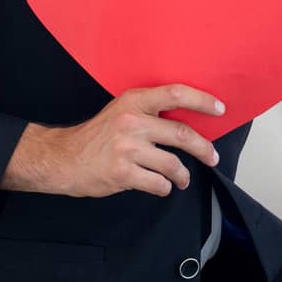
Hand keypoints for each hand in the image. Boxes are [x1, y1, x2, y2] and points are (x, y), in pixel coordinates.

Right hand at [3, 84, 223, 198]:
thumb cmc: (96, 136)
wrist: (62, 158)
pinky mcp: (122, 173)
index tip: (220, 109)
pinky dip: (165, 187)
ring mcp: (127, 148)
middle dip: (204, 149)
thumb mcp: (121, 111)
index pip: (175, 94)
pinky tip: (163, 186)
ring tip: (183, 179)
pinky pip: (158, 183)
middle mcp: (132, 122)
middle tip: (213, 157)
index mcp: (134, 101)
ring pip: (173, 164)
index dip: (202, 101)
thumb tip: (188, 120)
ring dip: (184, 175)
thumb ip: (149, 112)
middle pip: (182, 134)